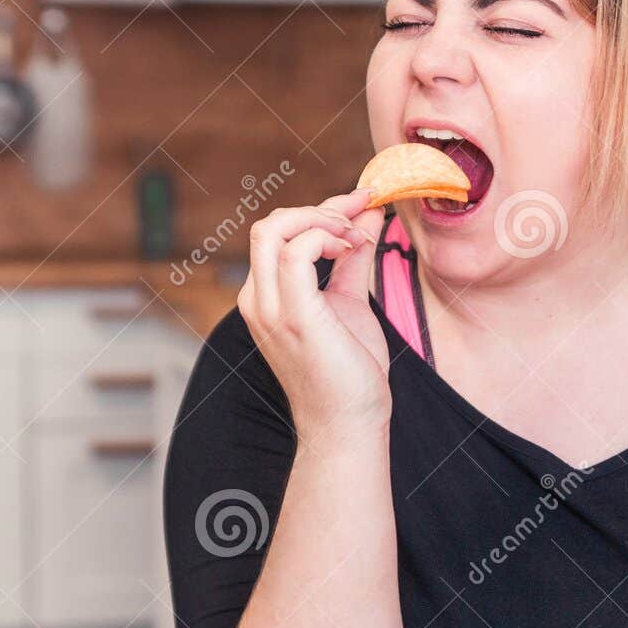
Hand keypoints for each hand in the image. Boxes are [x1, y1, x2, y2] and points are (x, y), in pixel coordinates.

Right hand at [238, 189, 389, 438]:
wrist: (348, 426)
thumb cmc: (349, 373)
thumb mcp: (351, 303)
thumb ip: (353, 259)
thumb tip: (369, 214)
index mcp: (266, 296)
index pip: (280, 233)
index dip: (322, 209)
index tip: (363, 201)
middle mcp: (258, 299)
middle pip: (270, 224)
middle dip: (321, 207)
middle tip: (363, 213)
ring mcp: (270, 307)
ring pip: (275, 228)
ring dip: (325, 218)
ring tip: (358, 237)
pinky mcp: (293, 315)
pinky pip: (295, 250)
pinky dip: (326, 236)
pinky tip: (352, 248)